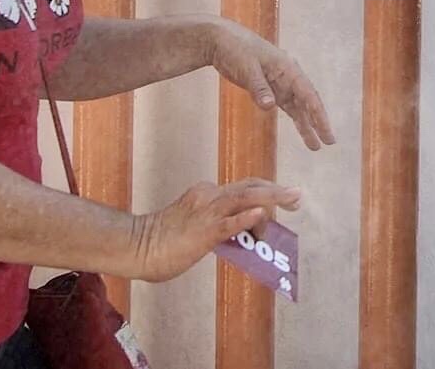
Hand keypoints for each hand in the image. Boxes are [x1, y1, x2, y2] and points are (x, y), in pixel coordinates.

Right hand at [132, 178, 300, 282]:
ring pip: (245, 198)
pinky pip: (229, 222)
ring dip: (272, 198)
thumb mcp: (195, 225)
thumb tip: (243, 232)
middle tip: (297, 196)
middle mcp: (209, 197)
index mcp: (206, 193)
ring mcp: (207, 213)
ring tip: (292, 198)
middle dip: (276, 191)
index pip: (244, 187)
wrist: (137, 247)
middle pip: (250, 187)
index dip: (266, 190)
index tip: (284, 195)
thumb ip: (218, 224)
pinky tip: (261, 213)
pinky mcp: (203, 232)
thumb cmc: (163, 241)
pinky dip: (247, 217)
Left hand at [209, 23, 336, 150]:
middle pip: (308, 102)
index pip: (308, 94)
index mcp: (287, 67)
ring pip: (298, 107)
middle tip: (330, 141)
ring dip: (307, 125)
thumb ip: (259, 87)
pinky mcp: (269, 88)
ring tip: (315, 146)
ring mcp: (279, 82)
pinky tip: (302, 130)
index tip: (326, 130)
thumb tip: (269, 106)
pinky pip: (286, 106)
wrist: (221, 40)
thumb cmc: (236, 49)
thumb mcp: (247, 68)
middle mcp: (288, 76)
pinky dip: (295, 118)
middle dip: (318, 122)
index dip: (318, 114)